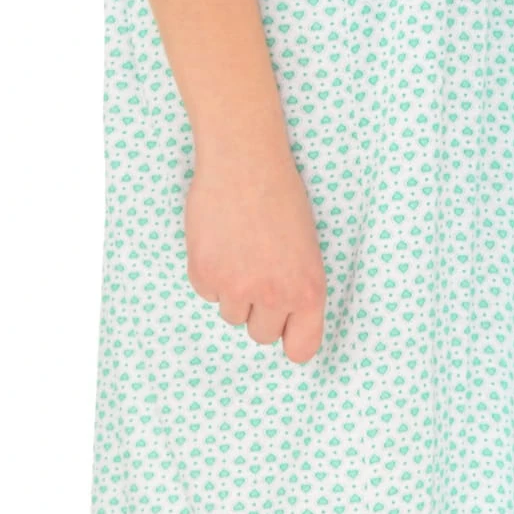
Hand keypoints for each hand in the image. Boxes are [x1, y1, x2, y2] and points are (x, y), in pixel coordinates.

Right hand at [184, 145, 325, 363]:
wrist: (245, 164)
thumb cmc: (281, 198)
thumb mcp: (306, 249)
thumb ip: (297, 289)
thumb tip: (281, 323)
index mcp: (309, 291)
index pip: (301, 350)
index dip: (290, 339)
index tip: (283, 329)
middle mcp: (274, 296)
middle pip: (261, 335)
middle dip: (258, 311)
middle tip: (258, 273)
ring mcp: (237, 287)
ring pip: (231, 314)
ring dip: (233, 291)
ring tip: (239, 252)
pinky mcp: (205, 274)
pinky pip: (206, 293)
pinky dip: (210, 274)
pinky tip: (219, 242)